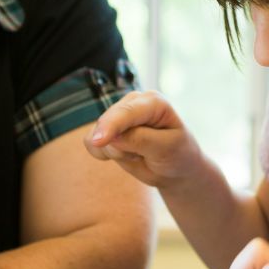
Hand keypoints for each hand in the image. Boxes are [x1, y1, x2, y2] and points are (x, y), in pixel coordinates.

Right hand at [85, 90, 204, 188]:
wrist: (174, 167)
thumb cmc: (177, 154)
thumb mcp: (166, 148)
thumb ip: (140, 140)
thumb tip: (111, 137)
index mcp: (153, 101)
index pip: (127, 112)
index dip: (111, 125)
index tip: (99, 141)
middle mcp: (132, 103)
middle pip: (108, 123)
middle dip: (121, 148)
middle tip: (145, 156)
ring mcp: (118, 115)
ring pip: (97, 135)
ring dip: (115, 153)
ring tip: (139, 154)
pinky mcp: (106, 129)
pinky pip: (90, 143)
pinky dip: (104, 154)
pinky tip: (126, 155)